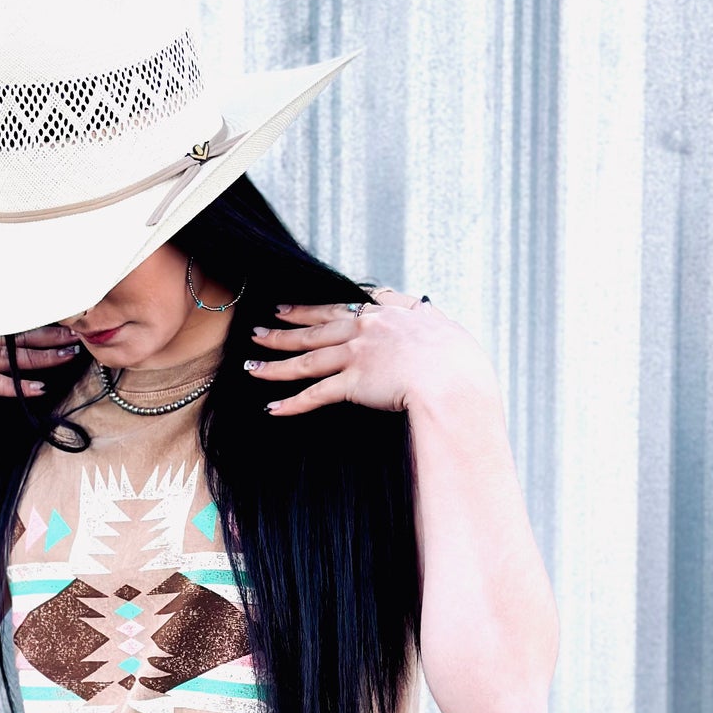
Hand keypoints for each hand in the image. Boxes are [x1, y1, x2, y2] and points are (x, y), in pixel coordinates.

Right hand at [0, 325, 83, 415]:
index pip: (3, 320)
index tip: (62, 318)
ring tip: (69, 355)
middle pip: (12, 332)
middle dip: (49, 332)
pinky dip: (17, 385)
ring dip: (42, 356)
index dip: (35, 319)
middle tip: (79, 330)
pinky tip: (39, 388)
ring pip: (8, 354)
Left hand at [244, 288, 495, 416]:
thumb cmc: (461, 361)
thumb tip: (433, 326)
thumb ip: (429, 326)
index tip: (294, 307)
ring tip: (251, 365)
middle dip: (284, 328)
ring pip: (308, 358)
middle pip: (317, 326)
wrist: (455, 380)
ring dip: (276, 362)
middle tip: (260, 328)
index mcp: (391, 311)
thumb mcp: (446, 330)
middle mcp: (368, 327)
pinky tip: (272, 408)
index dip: (315, 306)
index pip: (345, 303)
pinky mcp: (354, 383)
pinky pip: (316, 394)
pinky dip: (293, 403)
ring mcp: (358, 354)